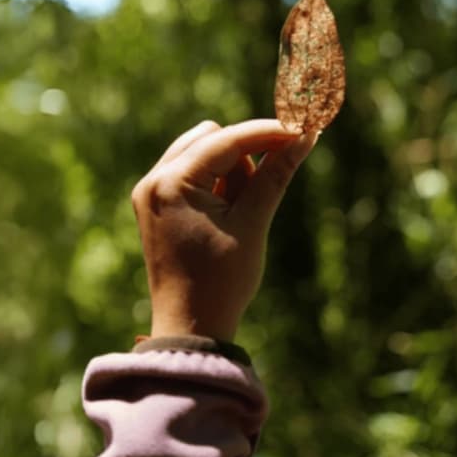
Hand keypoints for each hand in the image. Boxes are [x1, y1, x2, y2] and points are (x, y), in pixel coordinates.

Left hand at [130, 119, 317, 340]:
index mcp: (171, 184)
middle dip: (245, 152)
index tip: (302, 129)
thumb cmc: (222, 280)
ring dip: (232, 168)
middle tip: (270, 180)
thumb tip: (305, 136)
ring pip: (201, 152)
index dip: (267, 133)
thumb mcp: (253, 223)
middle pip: (210, 138)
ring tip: (243, 211)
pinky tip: (229, 213)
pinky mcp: (156, 205)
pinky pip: (191, 174)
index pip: (226, 140)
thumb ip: (275, 175)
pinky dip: (216, 182)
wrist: (191, 327)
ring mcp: (151, 192)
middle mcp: (154, 181)